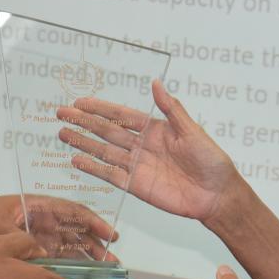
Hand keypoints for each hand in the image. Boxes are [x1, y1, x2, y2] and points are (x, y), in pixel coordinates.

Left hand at [0, 194, 118, 261]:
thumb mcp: (0, 224)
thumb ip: (19, 238)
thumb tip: (40, 255)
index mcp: (42, 207)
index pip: (74, 212)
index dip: (94, 223)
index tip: (109, 236)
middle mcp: (47, 221)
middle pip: (77, 232)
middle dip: (96, 246)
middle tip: (111, 263)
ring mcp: (43, 236)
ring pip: (71, 247)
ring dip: (87, 259)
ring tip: (102, 272)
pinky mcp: (36, 251)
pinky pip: (57, 258)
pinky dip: (69, 267)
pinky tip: (80, 278)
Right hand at [58, 80, 240, 224]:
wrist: (216, 195)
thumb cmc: (211, 161)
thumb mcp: (192, 131)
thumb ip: (171, 109)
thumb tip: (156, 83)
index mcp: (155, 129)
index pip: (121, 115)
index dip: (101, 108)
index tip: (81, 101)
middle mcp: (142, 146)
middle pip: (106, 131)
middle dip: (84, 122)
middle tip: (62, 113)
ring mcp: (137, 166)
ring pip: (104, 151)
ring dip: (83, 143)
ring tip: (62, 134)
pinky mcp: (136, 185)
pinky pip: (110, 175)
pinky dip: (93, 168)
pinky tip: (76, 160)